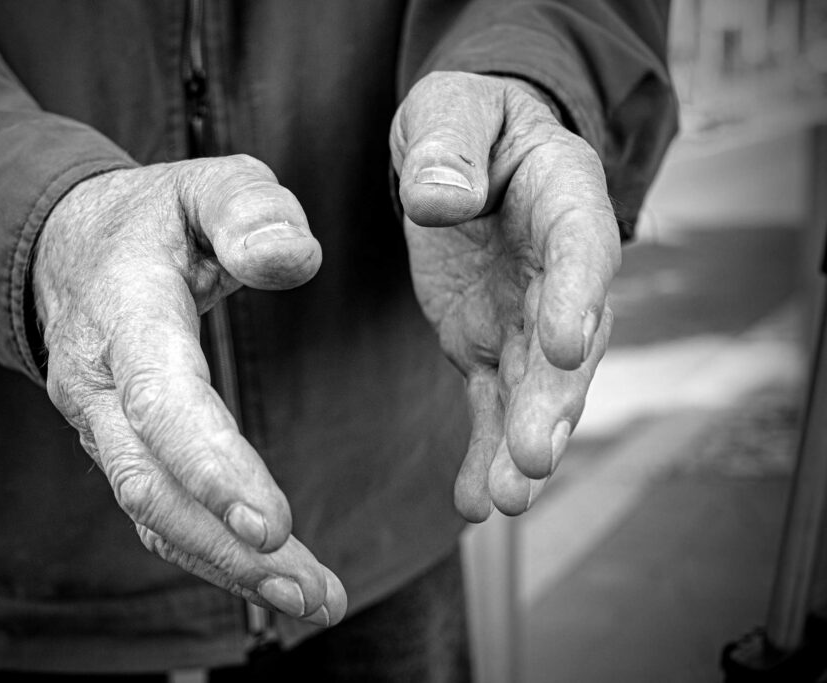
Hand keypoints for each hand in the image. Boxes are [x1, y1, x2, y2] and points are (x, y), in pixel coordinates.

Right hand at [34, 156, 345, 625]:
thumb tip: (295, 260)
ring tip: (314, 601)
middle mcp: (100, 383)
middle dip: (228, 547)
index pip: (162, 400)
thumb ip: (250, 209)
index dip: (212, 465)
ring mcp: (103, 426)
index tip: (274, 525)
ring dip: (228, 566)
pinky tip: (269, 579)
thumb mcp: (206, 184)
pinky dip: (211, 553)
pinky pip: (158, 512)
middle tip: (313, 594)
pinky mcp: (122, 447)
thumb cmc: (154, 218)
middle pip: (153, 484)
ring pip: (155, 512)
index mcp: (125, 313)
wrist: (69, 248)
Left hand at [390, 72, 620, 519]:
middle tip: (534, 456)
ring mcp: (527, 317)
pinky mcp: (489, 347)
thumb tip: (439, 204)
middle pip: (567, 342)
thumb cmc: (465, 122)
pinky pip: (492, 404)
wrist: (465, 155)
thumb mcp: (450, 110)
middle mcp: (560, 271)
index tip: (562, 348)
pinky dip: (485, 452)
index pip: (580, 250)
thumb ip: (448, 148)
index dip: (575, 299)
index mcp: (565, 198)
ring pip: (535, 389)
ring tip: (507, 500)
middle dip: (553, 403)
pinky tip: (473, 503)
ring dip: (524, 445)